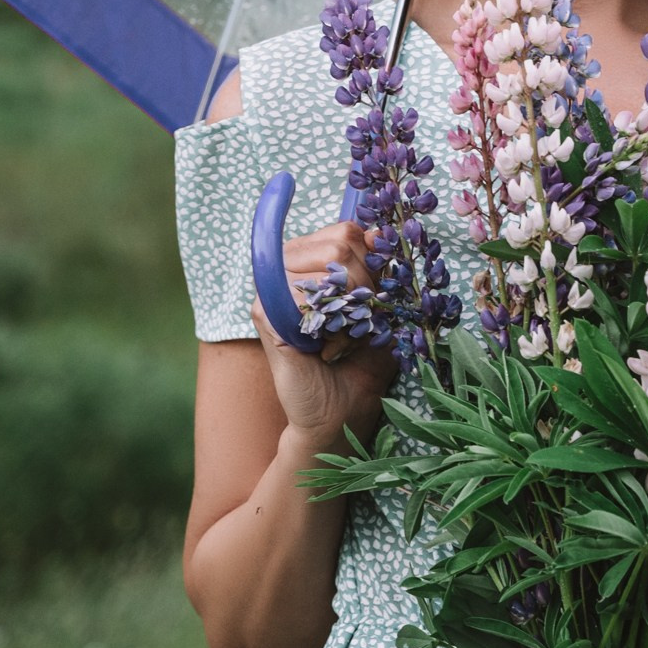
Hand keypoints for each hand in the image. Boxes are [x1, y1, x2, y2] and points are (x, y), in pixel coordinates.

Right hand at [252, 221, 396, 448]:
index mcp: (311, 262)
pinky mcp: (265, 314)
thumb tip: (383, 234)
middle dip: (366, 285)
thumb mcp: (380, 310)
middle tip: (358, 323)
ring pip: (329, 264)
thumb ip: (379, 270)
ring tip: (342, 337)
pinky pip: (308, 294)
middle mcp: (286, 269)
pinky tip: (327, 348)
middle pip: (341, 243)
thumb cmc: (359, 364)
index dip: (372, 260)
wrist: (338, 416)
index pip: (347, 231)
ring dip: (351, 307)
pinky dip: (331, 324)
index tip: (374, 297)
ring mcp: (272, 289)